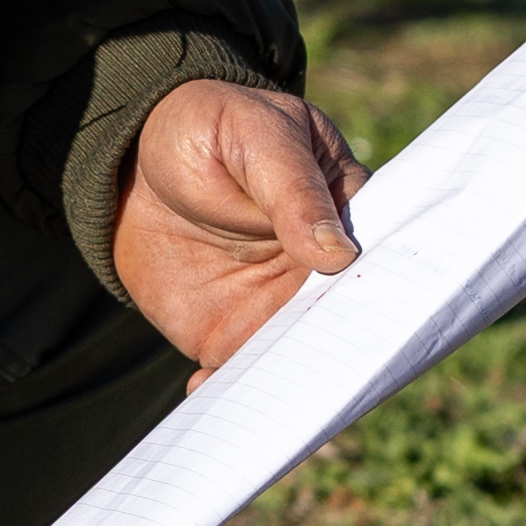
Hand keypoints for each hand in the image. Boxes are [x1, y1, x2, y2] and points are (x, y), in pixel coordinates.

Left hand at [110, 79, 366, 377]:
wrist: (135, 161)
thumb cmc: (213, 128)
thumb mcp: (256, 138)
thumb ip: (294, 192)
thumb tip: (339, 255)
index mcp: (349, 213)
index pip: (384, 258)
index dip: (390, 293)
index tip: (380, 321)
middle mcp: (323, 271)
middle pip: (350, 322)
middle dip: (342, 353)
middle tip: (326, 375)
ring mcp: (279, 307)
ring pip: (298, 358)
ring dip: (288, 383)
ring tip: (269, 398)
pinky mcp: (231, 333)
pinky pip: (237, 372)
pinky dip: (225, 391)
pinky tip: (205, 392)